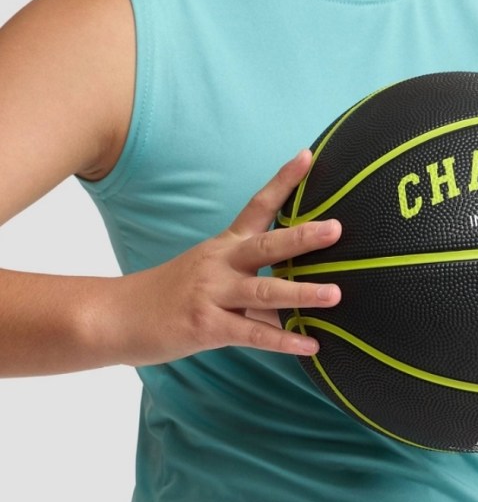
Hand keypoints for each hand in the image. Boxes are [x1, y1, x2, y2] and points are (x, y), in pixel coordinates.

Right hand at [109, 150, 340, 365]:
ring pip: (264, 292)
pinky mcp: (206, 326)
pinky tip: (311, 345)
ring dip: (302, 293)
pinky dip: (284, 342)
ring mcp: (213, 294)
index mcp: (226, 244)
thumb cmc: (174, 293)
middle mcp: (221, 263)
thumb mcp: (210, 270)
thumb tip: (302, 287)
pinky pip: (253, 335)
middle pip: (266, 245)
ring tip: (335, 294)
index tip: (308, 156)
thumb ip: (254, 276)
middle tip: (336, 228)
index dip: (284, 181)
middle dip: (302, 237)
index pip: (259, 205)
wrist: (117, 315)